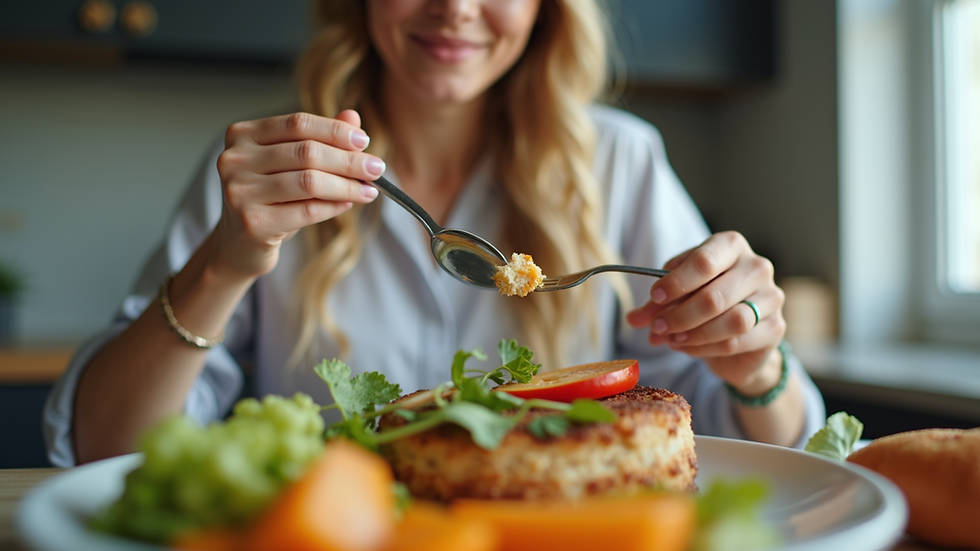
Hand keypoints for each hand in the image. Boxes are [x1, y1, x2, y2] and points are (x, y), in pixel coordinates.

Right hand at [208, 110, 382, 279]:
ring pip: (310, 181)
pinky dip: (334, 206)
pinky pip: (307, 210)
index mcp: (242, 135)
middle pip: (307, 152)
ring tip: (369, 190)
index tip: (364, 141)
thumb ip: (318, 138)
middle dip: (349, 160)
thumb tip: (352, 118)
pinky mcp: (252, 223)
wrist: (240, 244)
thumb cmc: (268, 199)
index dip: (335, 131)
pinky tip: (348, 204)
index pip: (298, 123)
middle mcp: (235, 160)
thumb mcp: (290, 165)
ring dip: (347, 185)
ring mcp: (240, 192)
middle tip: (377, 168)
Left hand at [625, 231, 786, 394]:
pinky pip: (736, 342)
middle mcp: (756, 267)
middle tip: (657, 327)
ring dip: (693, 333)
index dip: (676, 282)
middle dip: (679, 315)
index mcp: (731, 246)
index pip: (704, 261)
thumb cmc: (707, 302)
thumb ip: (656, 305)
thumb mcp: (678, 295)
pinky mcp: (775, 329)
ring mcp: (771, 297)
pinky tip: (688, 347)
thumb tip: (632, 318)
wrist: (741, 334)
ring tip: (671, 338)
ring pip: (730, 321)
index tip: (654, 297)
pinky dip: (705, 348)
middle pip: (714, 295)